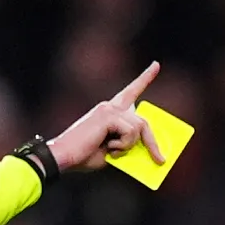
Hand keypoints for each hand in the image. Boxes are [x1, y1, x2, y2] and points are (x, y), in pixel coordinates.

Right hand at [47, 62, 163, 172]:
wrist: (65, 157)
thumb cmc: (84, 156)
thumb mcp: (112, 151)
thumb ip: (127, 144)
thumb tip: (146, 146)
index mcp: (109, 112)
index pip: (130, 92)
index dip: (144, 78)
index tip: (156, 65)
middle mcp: (110, 106)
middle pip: (141, 120)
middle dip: (152, 142)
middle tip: (159, 159)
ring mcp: (109, 109)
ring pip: (138, 126)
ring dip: (130, 145)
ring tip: (113, 152)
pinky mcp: (108, 115)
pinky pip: (130, 131)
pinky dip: (123, 145)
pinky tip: (109, 149)